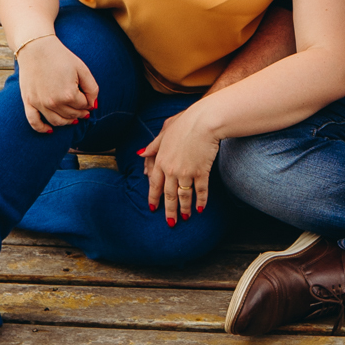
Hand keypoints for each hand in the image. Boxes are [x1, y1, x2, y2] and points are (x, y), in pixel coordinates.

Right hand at [17, 35, 97, 133]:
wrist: (36, 48)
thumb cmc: (61, 57)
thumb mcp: (82, 69)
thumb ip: (92, 89)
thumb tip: (93, 106)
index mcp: (69, 94)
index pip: (84, 106)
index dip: (88, 101)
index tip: (87, 96)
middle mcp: (53, 102)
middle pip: (72, 115)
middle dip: (80, 112)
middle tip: (83, 108)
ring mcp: (39, 104)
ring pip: (57, 122)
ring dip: (68, 121)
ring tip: (73, 118)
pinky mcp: (28, 102)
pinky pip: (34, 122)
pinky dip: (43, 128)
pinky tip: (51, 130)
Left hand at [138, 104, 220, 226]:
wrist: (204, 121)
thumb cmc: (185, 122)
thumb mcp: (165, 131)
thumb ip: (153, 145)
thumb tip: (140, 154)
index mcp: (160, 159)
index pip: (154, 183)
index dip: (154, 197)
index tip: (153, 208)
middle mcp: (171, 169)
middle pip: (168, 194)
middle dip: (169, 210)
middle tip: (170, 222)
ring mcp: (186, 172)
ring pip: (183, 195)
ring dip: (184, 208)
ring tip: (185, 218)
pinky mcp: (201, 172)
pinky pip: (200, 190)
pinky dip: (201, 201)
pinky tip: (200, 208)